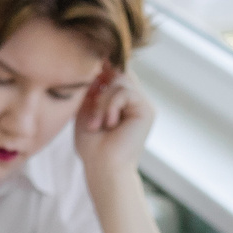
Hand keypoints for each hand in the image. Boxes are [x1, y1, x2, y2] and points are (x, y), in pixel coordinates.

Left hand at [74, 65, 154, 184]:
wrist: (103, 168)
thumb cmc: (92, 147)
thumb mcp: (86, 110)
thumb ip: (92, 88)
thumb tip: (96, 63)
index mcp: (122, 102)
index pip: (115, 74)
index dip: (103, 68)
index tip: (87, 69)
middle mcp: (134, 102)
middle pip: (119, 72)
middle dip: (99, 86)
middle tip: (89, 107)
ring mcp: (142, 105)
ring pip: (120, 81)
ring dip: (102, 101)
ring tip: (96, 123)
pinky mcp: (147, 110)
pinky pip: (126, 92)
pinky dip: (111, 105)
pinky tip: (108, 123)